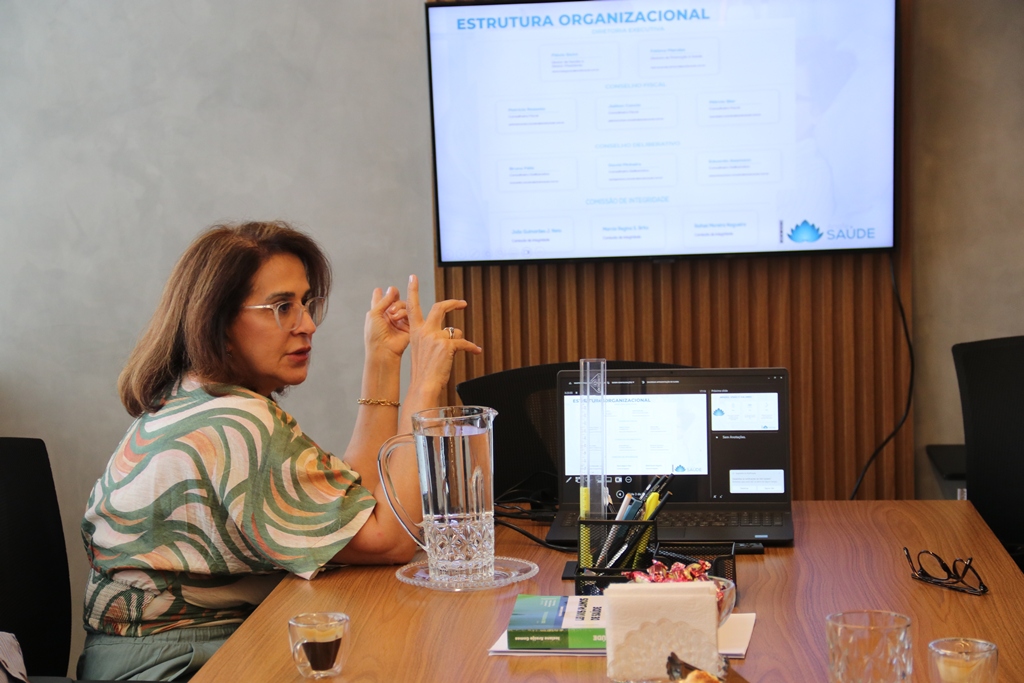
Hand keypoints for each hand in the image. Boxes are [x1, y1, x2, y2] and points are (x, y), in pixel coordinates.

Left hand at [364, 285, 410, 358]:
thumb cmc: (374, 334)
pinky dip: (403, 313)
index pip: (380, 301)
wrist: (383, 349)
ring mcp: (399, 321)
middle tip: (394, 293)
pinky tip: (397, 318)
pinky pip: (409, 313)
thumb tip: (392, 288)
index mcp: (378, 314)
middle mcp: (389, 316)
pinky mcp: (408, 325)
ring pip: (403, 305)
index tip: (379, 289)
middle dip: (394, 296)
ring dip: (397, 306)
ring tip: (392, 314)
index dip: (380, 295)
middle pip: (394, 301)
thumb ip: (384, 300)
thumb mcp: (374, 314)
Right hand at [405, 274, 481, 395]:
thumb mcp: (423, 351)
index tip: (412, 278)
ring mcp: (435, 337)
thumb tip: (452, 332)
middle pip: (439, 307)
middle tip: (462, 303)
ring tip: (462, 349)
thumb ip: (433, 338)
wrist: (423, 386)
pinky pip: (464, 342)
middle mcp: (424, 331)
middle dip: (452, 303)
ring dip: (460, 339)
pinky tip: (476, 351)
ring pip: (455, 330)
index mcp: (415, 332)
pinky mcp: (447, 345)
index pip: (412, 307)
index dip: (413, 291)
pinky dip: (472, 347)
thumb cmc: (424, 372)